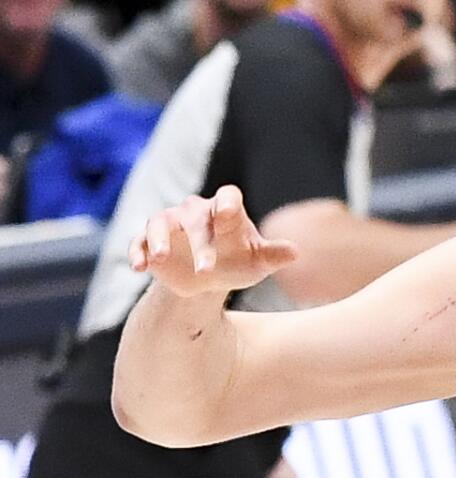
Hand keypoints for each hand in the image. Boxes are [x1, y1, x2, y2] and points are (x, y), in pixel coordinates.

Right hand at [129, 186, 297, 296]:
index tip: (226, 215)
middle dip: (201, 243)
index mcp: (226, 210)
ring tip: (162, 258)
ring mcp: (170, 224)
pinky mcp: (149, 241)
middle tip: (206, 270)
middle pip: (195, 218)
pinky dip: (138, 250)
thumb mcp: (257, 263)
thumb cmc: (238, 263)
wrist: (208, 281)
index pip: (228, 196)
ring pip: (159, 222)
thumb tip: (295, 253)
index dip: (227, 203)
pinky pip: (139, 240)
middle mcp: (196, 212)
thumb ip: (273, 255)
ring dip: (160, 239)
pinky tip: (139, 266)